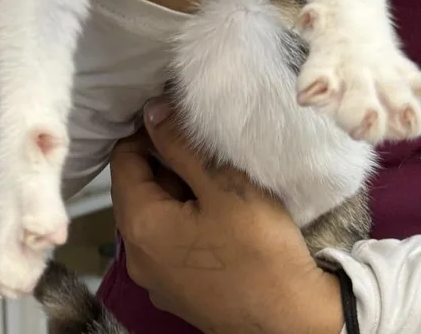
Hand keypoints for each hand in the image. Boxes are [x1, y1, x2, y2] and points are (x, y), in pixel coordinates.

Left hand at [110, 102, 343, 333]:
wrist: (298, 327)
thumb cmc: (261, 252)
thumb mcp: (224, 185)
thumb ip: (181, 144)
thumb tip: (151, 110)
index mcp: (139, 225)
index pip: (124, 158)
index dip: (150, 134)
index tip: (183, 127)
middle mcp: (135, 255)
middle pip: (136, 187)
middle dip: (166, 164)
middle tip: (206, 156)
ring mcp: (154, 279)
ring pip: (154, 214)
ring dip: (177, 192)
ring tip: (217, 185)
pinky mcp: (176, 292)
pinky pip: (168, 242)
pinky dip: (185, 221)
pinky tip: (219, 219)